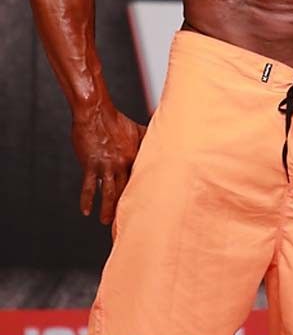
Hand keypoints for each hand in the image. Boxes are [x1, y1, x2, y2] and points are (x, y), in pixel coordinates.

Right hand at [71, 103, 146, 223]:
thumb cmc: (116, 120)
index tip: (151, 208)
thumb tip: (164, 139)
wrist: (96, 112)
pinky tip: (86, 211)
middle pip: (127, 189)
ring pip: (109, 192)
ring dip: (108, 208)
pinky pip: (89, 186)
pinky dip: (87, 199)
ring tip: (106, 221)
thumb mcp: (136, 130)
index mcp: (135, 156)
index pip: (142, 178)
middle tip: (128, 222)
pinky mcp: (91, 164)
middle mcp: (123, 162)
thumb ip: (148, 138)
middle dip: (128, 207)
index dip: (145, 194)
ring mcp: (107, 164)